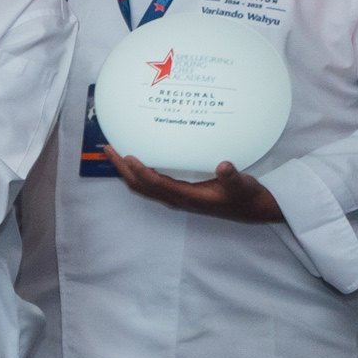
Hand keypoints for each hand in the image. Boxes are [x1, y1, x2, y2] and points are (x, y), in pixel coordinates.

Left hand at [110, 152, 284, 221]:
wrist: (250, 209)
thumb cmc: (245, 196)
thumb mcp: (243, 185)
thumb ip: (233, 177)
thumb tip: (224, 166)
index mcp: (187, 197)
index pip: (156, 184)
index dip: (141, 171)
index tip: (128, 156)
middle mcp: (176, 198)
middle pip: (140, 185)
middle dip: (121, 169)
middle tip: (107, 148)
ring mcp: (175, 197)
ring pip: (141, 186)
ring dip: (125, 171)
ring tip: (112, 153)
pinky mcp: (177, 193)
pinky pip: (149, 184)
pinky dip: (136, 173)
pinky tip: (133, 161)